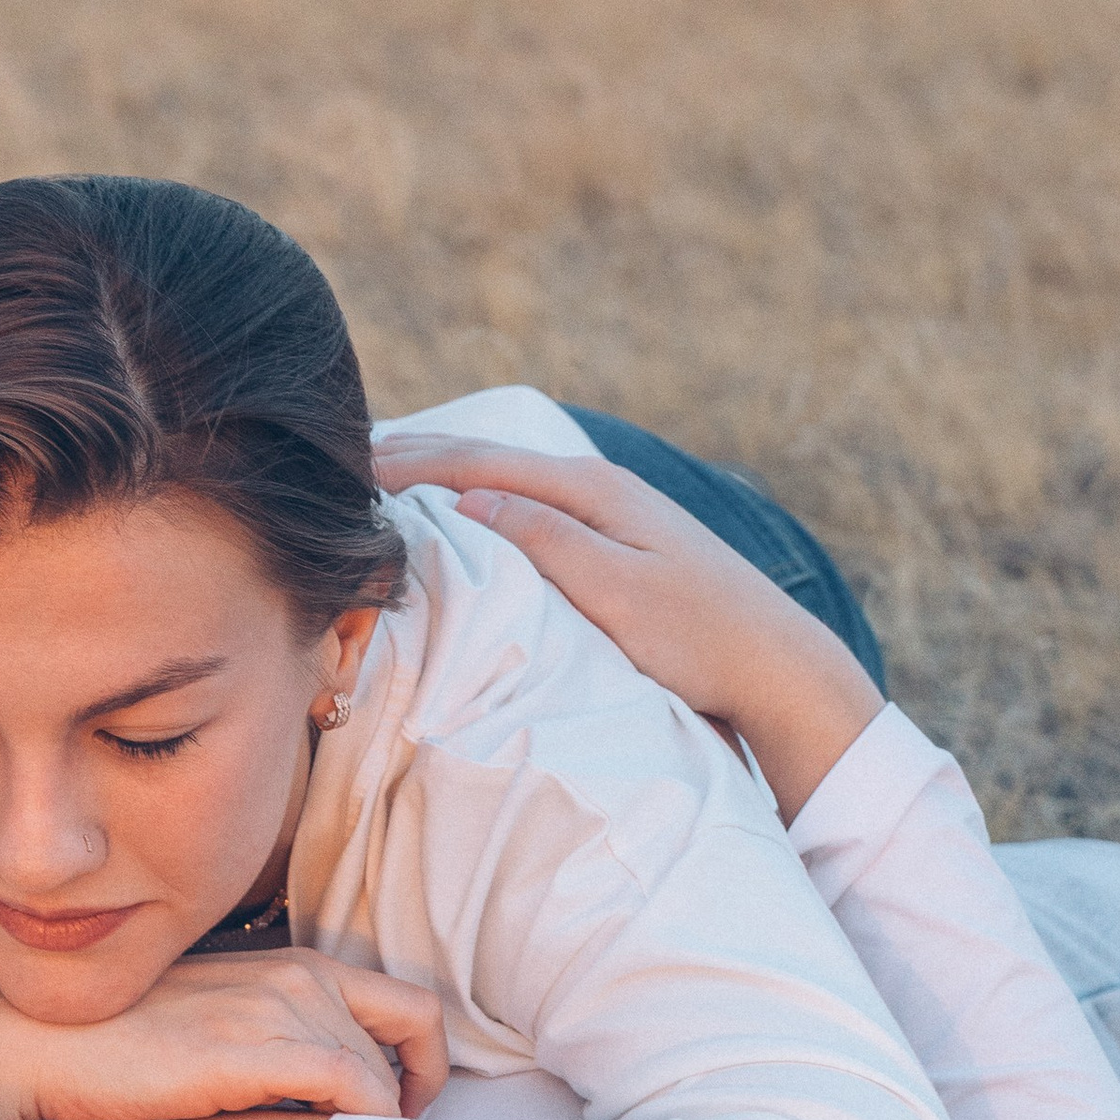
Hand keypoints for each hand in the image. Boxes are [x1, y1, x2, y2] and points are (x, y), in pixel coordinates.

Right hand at [0, 948, 445, 1119]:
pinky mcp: (254, 1050)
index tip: (406, 1114)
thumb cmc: (126, 1044)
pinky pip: (352, 1084)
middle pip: (404, 1042)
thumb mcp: (220, 1024)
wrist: (47, 1041)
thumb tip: (323, 1095)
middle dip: (409, 1101)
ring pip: (380, 1070)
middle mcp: (298, 976)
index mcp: (293, 966)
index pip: (409, 1007)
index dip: (427, 1065)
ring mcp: (277, 1008)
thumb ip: (277, 1038)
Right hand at [373, 436, 881, 814]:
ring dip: (445, 472)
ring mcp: (610, 510)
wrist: (777, 665)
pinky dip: (480, 496)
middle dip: (417, 454)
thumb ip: (543, 539)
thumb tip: (467, 494)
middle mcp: (598, 486)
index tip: (345, 463)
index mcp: (591, 490)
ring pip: (506, 477)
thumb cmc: (698, 637)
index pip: (479, 461)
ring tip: (384, 474)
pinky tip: (462, 510)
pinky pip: (527, 502)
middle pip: (488, 457)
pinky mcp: (616, 539)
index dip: (410, 461)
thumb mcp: (616, 592)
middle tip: (342, 457)